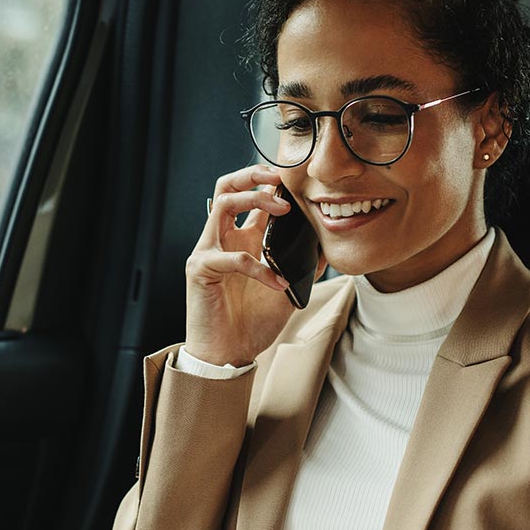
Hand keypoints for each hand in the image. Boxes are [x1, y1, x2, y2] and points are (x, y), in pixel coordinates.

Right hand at [185, 166, 325, 366]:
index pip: (251, 197)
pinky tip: (278, 283)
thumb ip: (304, 267)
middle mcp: (224, 239)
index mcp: (243, 240)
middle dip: (254, 175)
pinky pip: (232, 257)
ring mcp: (209, 250)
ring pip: (223, 204)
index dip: (270, 183)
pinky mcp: (201, 269)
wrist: (229, 354)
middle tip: (281, 178)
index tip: (296, 180)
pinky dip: (259, 268)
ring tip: (284, 211)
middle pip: (228, 186)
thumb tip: (328, 248)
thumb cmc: (253, 322)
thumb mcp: (288, 290)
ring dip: (255, 201)